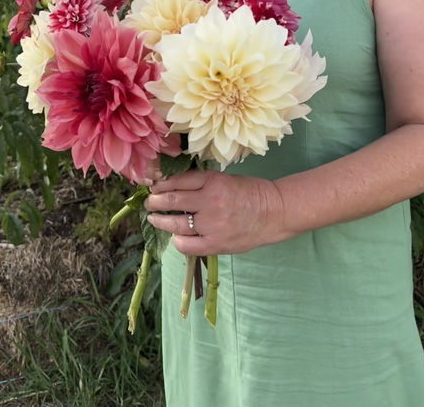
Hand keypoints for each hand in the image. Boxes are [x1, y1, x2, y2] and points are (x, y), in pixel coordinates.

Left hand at [145, 169, 283, 255]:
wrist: (274, 212)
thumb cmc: (250, 192)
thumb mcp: (225, 179)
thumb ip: (201, 183)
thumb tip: (173, 185)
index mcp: (212, 182)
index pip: (177, 180)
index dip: (161, 183)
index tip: (153, 184)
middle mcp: (210, 202)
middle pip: (172, 200)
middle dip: (155, 201)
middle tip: (149, 201)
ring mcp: (212, 225)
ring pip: (176, 224)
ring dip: (160, 220)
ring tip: (154, 218)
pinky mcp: (216, 244)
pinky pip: (188, 245)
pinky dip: (178, 241)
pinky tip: (175, 237)